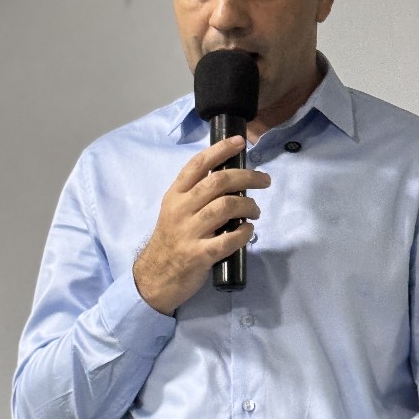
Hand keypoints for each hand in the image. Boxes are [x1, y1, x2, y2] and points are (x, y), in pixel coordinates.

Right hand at [133, 136, 270, 315]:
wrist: (154, 276)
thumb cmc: (171, 239)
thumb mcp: (174, 210)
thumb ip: (195, 194)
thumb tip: (231, 180)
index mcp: (175, 195)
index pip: (198, 165)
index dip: (221, 150)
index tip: (240, 142)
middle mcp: (181, 209)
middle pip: (218, 182)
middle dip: (247, 176)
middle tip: (264, 180)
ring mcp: (189, 232)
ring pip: (225, 207)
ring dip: (248, 205)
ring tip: (255, 210)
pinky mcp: (199, 255)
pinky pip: (228, 240)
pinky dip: (244, 233)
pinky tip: (248, 231)